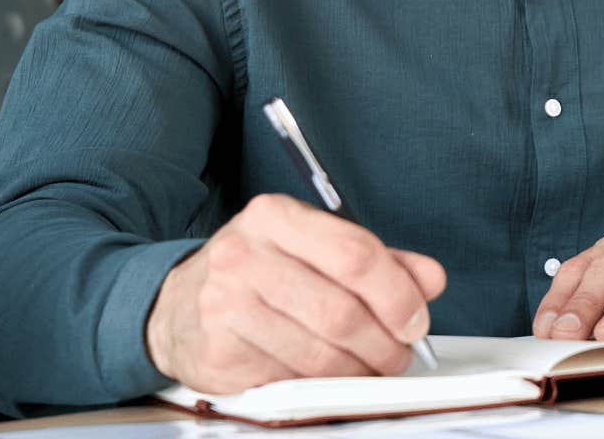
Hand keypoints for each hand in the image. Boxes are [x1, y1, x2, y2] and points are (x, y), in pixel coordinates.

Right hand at [144, 193, 445, 392]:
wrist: (173, 306)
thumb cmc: (254, 274)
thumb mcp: (311, 249)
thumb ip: (375, 261)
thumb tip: (430, 278)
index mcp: (275, 217)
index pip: (355, 254)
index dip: (398, 294)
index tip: (415, 318)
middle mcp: (245, 255)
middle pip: (341, 311)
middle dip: (384, 343)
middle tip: (399, 355)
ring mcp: (225, 305)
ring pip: (319, 353)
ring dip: (359, 372)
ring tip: (370, 369)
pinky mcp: (218, 352)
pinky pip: (290, 379)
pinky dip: (321, 386)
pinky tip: (327, 377)